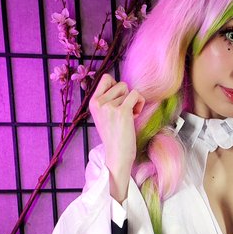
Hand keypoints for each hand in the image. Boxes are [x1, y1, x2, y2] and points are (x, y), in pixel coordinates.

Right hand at [89, 74, 144, 201]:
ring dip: (133, 102)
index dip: (116, 86)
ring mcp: (110, 106)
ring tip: (129, 117)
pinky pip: (136, 95)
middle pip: (120, 84)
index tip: (119, 100)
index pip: (106, 78)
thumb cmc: (114, 136)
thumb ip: (108, 100)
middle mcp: (99, 103)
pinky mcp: (122, 111)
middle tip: (124, 111)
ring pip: (128, 90)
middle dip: (126, 96)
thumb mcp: (104, 115)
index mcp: (93, 102)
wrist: (117, 155)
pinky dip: (140, 103)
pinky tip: (135, 115)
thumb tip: (121, 85)